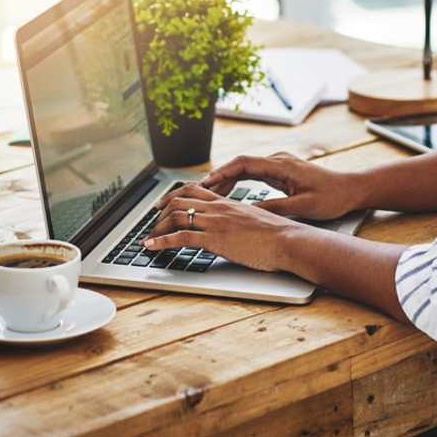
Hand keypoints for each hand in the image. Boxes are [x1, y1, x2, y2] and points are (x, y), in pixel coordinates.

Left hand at [145, 183, 302, 271]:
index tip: (163, 205)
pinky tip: (151, 246)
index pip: (194, 190)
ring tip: (149, 237)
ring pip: (176, 217)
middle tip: (151, 222)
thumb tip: (236, 227)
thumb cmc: (278, 235)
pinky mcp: (214, 239)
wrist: (288, 241)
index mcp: (228, 202)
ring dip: (157, 228)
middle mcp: (218, 208)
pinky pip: (180, 238)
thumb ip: (240, 220)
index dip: (174, 196)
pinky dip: (161, 242)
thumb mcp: (254, 221)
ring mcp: (215, 223)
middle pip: (179, 200)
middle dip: (160, 212)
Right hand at [200, 152, 366, 220]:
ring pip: (245, 169)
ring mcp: (279, 165)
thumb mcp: (303, 206)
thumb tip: (249, 213)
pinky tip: (228, 194)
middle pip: (240, 164)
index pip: (243, 163)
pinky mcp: (282, 172)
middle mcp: (278, 160)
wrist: (352, 189)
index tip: (205, 183)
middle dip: (218, 177)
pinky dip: (239, 182)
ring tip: (207, 194)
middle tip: (198, 191)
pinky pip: (254, 174)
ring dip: (227, 180)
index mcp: (282, 165)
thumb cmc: (332, 197)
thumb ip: (275, 208)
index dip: (221, 172)